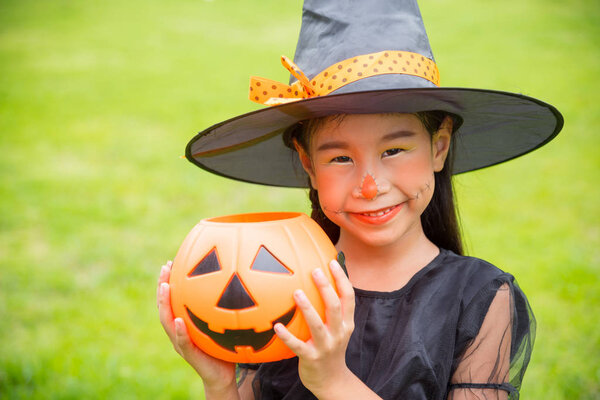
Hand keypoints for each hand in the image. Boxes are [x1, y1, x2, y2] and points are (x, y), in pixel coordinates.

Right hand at [157, 261, 237, 397]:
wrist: (223, 376)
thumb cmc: (224, 348)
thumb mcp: (223, 323)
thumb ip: (224, 306)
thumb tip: (240, 280)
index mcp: (184, 323)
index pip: (172, 300)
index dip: (168, 283)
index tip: (169, 263)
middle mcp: (179, 332)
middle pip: (165, 307)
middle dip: (162, 287)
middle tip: (165, 267)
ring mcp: (181, 344)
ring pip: (168, 322)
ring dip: (165, 304)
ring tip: (165, 287)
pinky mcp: (190, 355)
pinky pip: (183, 342)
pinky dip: (179, 331)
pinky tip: (178, 320)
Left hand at [274, 259, 355, 397]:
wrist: (331, 381)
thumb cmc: (330, 348)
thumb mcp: (337, 329)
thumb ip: (331, 309)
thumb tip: (316, 281)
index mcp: (347, 324)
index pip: (348, 297)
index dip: (342, 279)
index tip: (332, 262)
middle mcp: (339, 333)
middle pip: (335, 306)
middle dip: (327, 287)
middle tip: (315, 271)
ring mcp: (325, 346)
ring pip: (317, 324)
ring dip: (307, 308)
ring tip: (296, 292)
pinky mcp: (311, 358)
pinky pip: (297, 346)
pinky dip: (286, 336)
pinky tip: (275, 326)